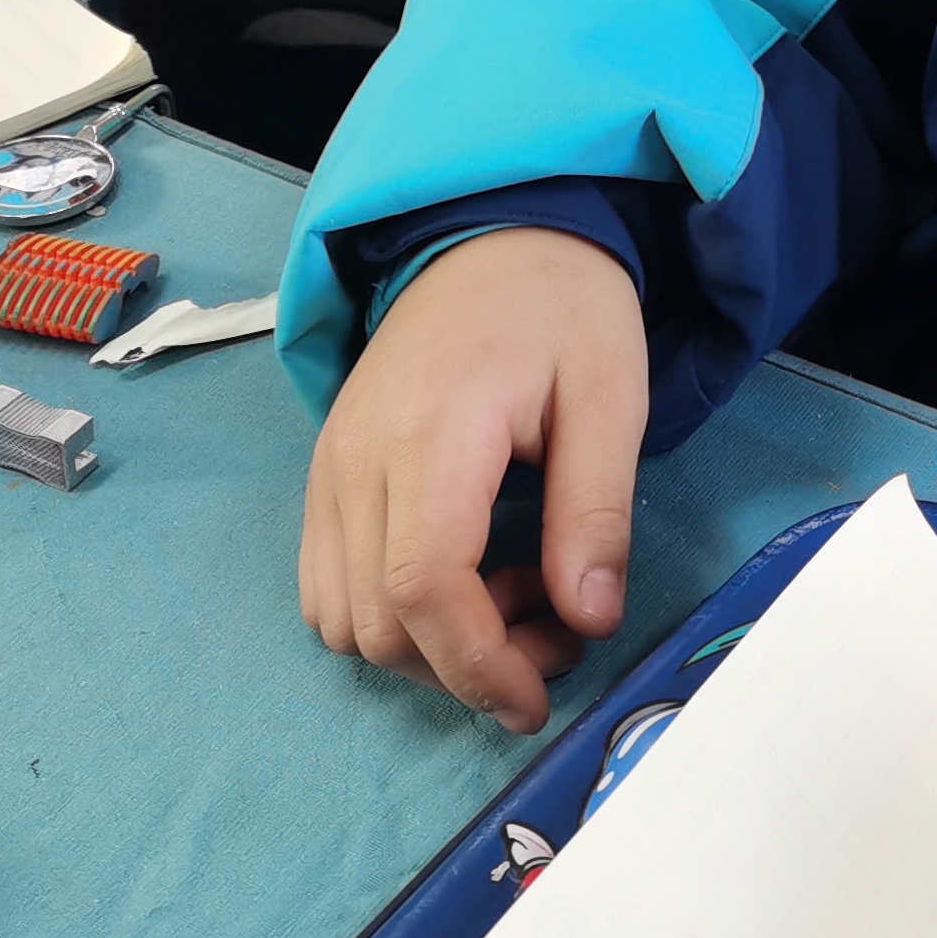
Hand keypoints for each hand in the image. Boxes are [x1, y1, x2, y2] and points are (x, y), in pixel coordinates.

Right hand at [300, 227, 648, 728]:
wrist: (489, 239)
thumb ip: (596, 511)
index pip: (423, 588)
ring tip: (515, 592)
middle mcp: (356, 461)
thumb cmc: (560, 309)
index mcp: (431, 434)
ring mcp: (329, 470)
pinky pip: (329, 586)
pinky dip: (391, 614)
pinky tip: (465, 575)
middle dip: (469, 663)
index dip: (478, 665)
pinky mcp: (325, 477)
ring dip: (428, 646)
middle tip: (558, 626)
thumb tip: (591, 619)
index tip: (539, 698)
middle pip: (378, 623)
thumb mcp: (612, 397)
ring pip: (344, 619)